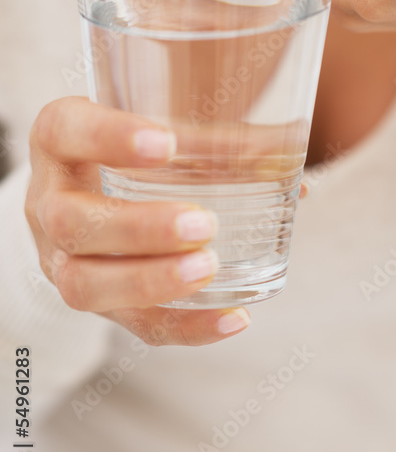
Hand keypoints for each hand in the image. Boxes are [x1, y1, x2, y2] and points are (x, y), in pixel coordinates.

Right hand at [24, 97, 253, 345]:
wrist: (94, 185)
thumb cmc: (134, 144)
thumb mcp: (159, 125)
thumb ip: (216, 135)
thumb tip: (291, 151)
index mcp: (60, 141)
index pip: (65, 131)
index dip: (108, 138)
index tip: (166, 144)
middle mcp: (49, 201)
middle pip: (72, 223)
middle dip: (137, 229)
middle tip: (201, 224)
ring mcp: (63, 258)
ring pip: (85, 285)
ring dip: (150, 282)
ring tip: (208, 269)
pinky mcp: (98, 300)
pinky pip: (132, 324)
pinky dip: (186, 326)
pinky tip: (234, 317)